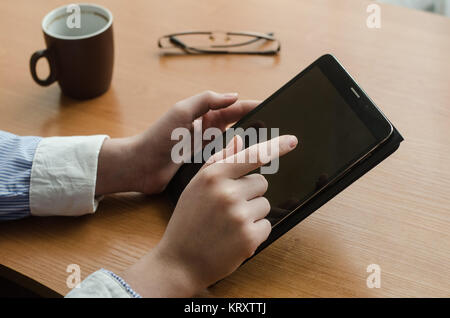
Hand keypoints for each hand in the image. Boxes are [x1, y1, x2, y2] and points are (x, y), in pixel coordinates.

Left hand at [95, 91, 259, 194]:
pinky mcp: (204, 165)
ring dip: (248, 144)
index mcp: (203, 115)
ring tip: (266, 147)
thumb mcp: (181, 112)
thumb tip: (232, 95)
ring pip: (235, 144)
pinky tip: (248, 164)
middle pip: (239, 125)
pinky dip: (236, 160)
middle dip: (256, 126)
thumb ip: (205, 100)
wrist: (140, 166)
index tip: (270, 108)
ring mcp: (207, 149)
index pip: (233, 108)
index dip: (252, 107)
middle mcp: (207, 130)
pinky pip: (226, 160)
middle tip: (274, 130)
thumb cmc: (157, 138)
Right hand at [121, 134, 297, 296]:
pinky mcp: (249, 237)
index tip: (292, 141)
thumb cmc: (188, 221)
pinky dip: (255, 232)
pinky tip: (234, 238)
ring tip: (228, 225)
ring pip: (265, 204)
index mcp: (213, 176)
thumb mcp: (196, 186)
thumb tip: (240, 140)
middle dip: (250, 193)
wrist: (179, 262)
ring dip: (252, 213)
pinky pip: (267, 225)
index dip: (275, 147)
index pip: (252, 156)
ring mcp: (239, 215)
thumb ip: (218, 160)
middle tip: (227, 208)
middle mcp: (227, 193)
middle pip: (261, 182)